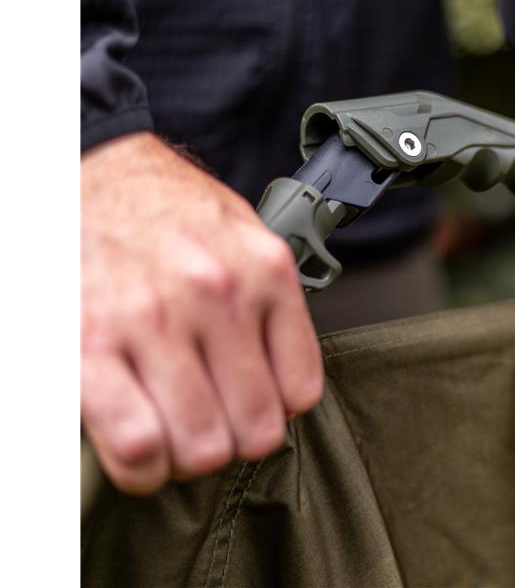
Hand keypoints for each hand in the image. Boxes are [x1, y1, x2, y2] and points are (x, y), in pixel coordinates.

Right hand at [81, 132, 322, 493]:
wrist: (92, 171)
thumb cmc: (168, 209)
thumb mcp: (245, 234)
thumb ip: (272, 302)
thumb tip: (284, 383)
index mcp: (264, 269)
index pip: (301, 390)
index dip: (278, 411)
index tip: (257, 407)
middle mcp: (216, 295)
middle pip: (256, 429)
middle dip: (236, 441)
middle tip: (216, 427)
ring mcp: (153, 321)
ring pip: (202, 447)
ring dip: (191, 458)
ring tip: (178, 435)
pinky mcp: (90, 345)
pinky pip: (138, 445)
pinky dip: (145, 468)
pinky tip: (143, 449)